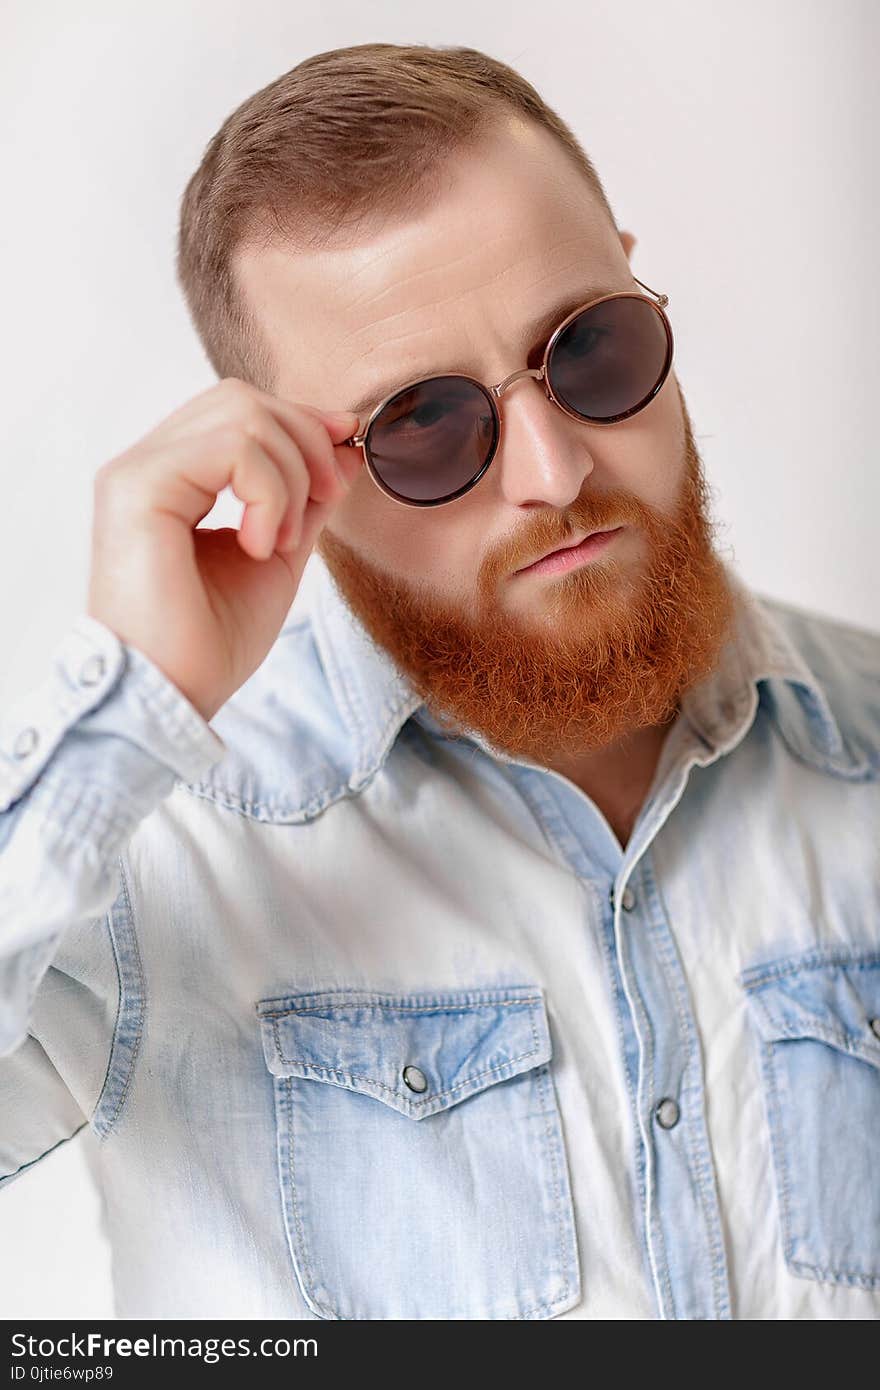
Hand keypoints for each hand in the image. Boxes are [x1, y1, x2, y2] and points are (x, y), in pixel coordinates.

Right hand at [87, 377, 360, 721]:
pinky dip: (267, 492)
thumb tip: (346, 448)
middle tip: (323, 501)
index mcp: (173, 478)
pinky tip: (258, 544)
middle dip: (304, 441)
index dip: (302, 419)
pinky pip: (231, 447)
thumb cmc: (210, 641)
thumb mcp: (277, 555)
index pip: (240, 411)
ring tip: (278, 540)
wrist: (171, 696)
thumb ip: (305, 499)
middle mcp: (147, 464)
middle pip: (241, 398)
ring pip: (242, 414)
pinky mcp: (139, 488)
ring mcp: (137, 472)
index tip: (348, 447)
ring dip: (289, 476)